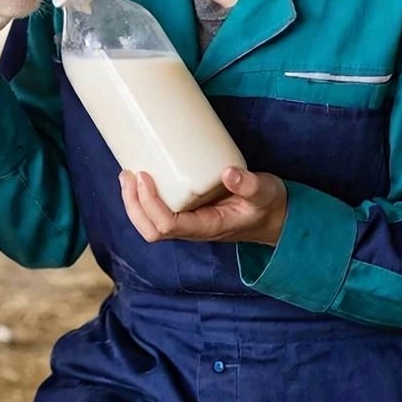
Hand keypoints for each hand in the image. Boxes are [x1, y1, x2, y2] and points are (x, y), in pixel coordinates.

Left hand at [120, 167, 286, 246]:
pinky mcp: (188, 212)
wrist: (274, 216)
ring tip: (127, 174)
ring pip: (150, 224)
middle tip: (127, 174)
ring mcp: (188, 222)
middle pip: (151, 229)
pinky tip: (141, 177)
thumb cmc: (268, 205)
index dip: (150, 204)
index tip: (144, 177)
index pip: (168, 225)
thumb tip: (228, 172)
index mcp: (207, 227)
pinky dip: (143, 199)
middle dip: (133, 205)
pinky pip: (158, 213)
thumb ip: (249, 184)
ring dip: (133, 203)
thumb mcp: (264, 192)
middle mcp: (193, 229)